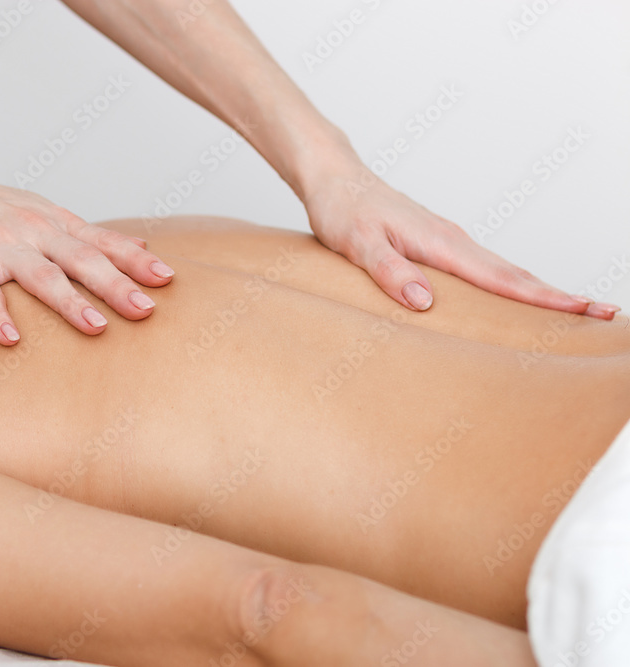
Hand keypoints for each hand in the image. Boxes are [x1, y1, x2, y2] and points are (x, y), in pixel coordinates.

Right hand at [0, 172, 174, 344]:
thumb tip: (140, 242)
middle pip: (82, 259)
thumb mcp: (46, 212)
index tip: (167, 278)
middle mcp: (35, 232)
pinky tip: (10, 340)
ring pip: (42, 276)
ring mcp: (2, 247)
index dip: (135, 260)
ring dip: (70, 302)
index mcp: (56, 223)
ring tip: (97, 328)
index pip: (103, 242)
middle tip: (146, 309)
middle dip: (116, 285)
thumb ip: (90, 233)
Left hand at [300, 158, 619, 319]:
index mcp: (441, 242)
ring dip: (538, 291)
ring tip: (573, 311)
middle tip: (605, 314)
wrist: (333, 180)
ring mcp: (448, 241)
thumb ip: (389, 271)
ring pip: (503, 271)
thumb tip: (425, 301)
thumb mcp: (358, 244)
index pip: (503, 277)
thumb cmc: (343, 210)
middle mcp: (453, 239)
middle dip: (559, 296)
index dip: (545, 298)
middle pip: (516, 274)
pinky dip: (508, 283)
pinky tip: (512, 297)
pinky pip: (483, 268)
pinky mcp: (438, 244)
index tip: (586, 309)